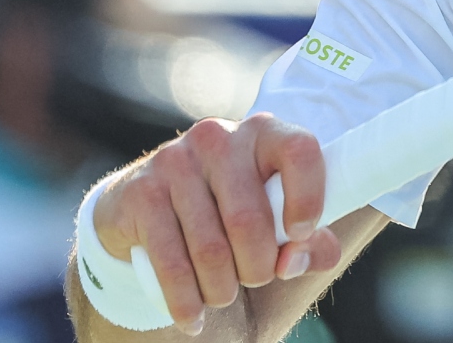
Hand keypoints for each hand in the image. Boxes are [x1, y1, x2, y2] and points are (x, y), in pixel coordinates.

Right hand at [90, 113, 340, 335]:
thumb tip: (292, 263)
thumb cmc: (231, 211)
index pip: (300, 150)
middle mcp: (219, 138)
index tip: (301, 234)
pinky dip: (187, 302)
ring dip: (222, 290)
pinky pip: (171, 262)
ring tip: (223, 295)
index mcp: (263, 133)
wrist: (146, 204)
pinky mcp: (142, 193)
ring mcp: (175, 161)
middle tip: (255, 278)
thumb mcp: (278, 220)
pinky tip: (194, 319)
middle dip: (258, 267)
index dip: (308, 198)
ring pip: (210, 249)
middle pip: (249, 219)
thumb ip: (310, 245)